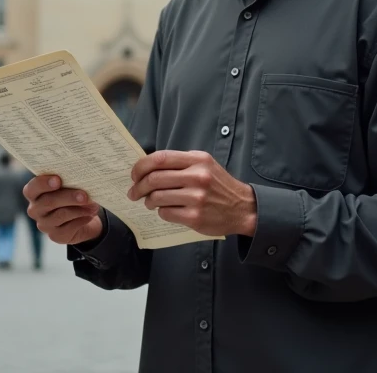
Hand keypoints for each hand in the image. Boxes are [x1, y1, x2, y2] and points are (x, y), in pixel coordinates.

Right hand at [24, 174, 102, 245]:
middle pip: (48, 202)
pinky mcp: (55, 236)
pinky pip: (69, 227)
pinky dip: (82, 219)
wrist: (80, 216)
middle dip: (68, 197)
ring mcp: (44, 224)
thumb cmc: (70, 194)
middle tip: (84, 196)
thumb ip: (67, 182)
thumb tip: (81, 180)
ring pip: (61, 215)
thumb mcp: (67, 185)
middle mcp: (35, 210)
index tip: (58, 180)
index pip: (31, 189)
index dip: (43, 184)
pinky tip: (90, 215)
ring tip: (93, 205)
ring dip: (80, 209)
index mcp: (33, 194)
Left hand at [128, 150, 257, 237]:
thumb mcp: (204, 165)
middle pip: (154, 179)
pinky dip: (161, 212)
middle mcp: (197, 176)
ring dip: (148, 201)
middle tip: (133, 192)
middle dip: (138, 186)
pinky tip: (166, 210)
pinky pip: (166, 213)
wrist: (242, 207)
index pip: (160, 158)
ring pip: (157, 197)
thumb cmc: (218, 185)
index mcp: (197, 160)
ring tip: (150, 202)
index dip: (141, 166)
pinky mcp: (195, 217)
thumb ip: (180, 163)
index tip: (134, 174)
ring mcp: (196, 198)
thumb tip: (148, 167)